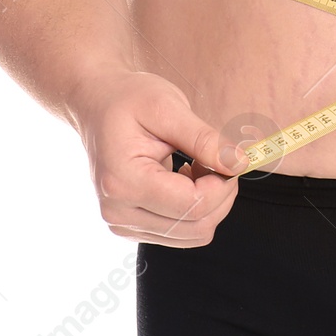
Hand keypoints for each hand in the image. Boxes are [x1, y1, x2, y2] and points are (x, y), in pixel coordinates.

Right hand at [66, 69, 246, 247]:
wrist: (97, 104)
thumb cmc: (128, 100)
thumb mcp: (168, 107)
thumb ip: (204, 139)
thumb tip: (238, 164)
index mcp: (123, 182)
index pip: (194, 204)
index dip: (223, 184)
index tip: (228, 158)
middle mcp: (118, 211)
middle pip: (197, 226)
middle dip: (221, 194)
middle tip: (216, 159)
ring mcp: (122, 223)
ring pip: (193, 234)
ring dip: (209, 203)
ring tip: (197, 167)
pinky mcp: (132, 226)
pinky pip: (182, 233)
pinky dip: (195, 209)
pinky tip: (185, 180)